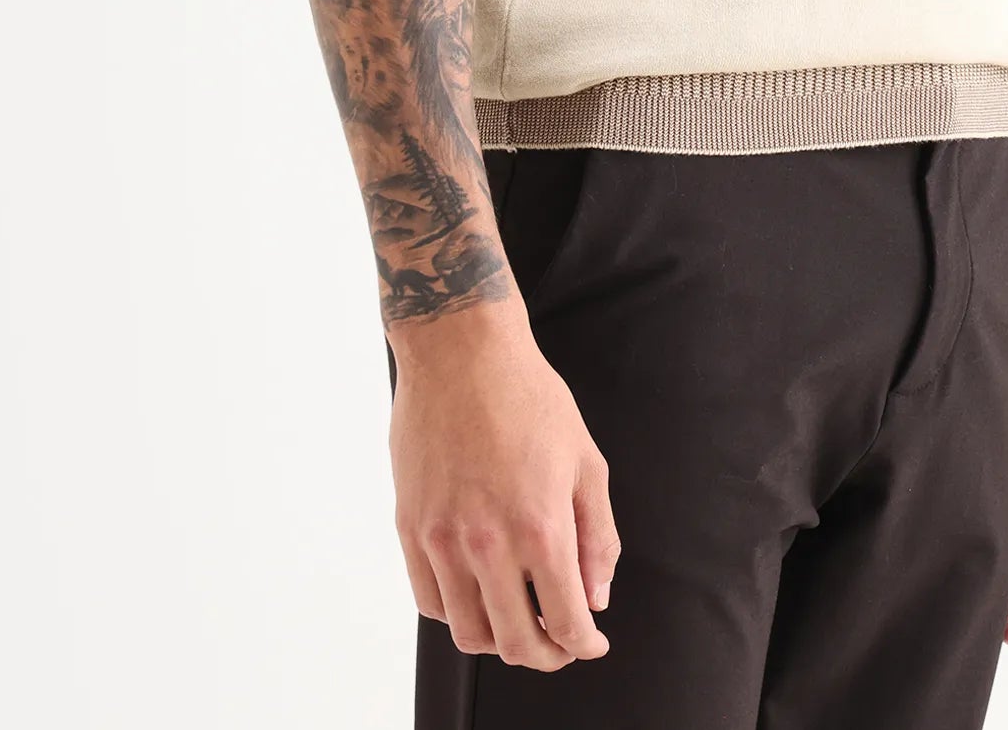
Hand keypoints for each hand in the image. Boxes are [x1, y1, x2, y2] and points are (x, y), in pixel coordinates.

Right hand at [389, 304, 621, 670]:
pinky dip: (457, 613)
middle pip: (516, 642)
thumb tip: (595, 596)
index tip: (590, 645)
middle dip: (546, 655)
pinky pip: (430, 601)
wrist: (461, 351)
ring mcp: (442, 539)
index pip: (566, 622)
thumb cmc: (529, 397)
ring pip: (468, 632)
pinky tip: (478, 593)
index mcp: (541, 527)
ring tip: (518, 621)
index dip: (584, 645)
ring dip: (499, 640)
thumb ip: (597, 536)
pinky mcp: (410, 527)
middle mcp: (488, 543)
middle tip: (559, 645)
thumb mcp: (586, 460)